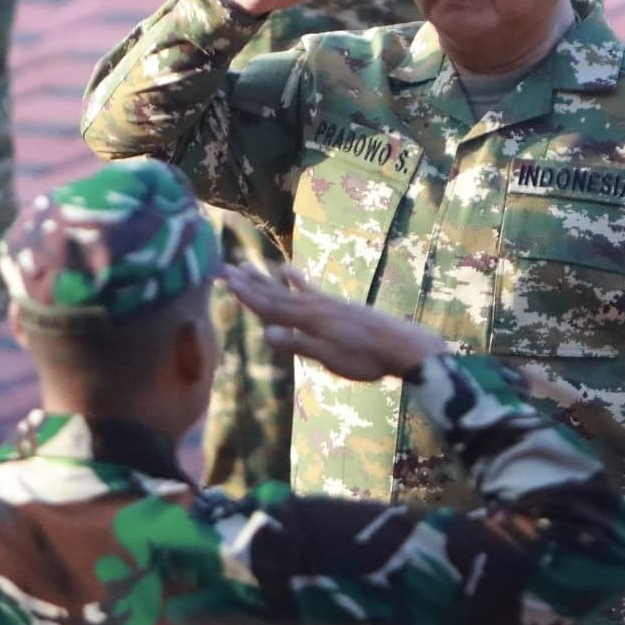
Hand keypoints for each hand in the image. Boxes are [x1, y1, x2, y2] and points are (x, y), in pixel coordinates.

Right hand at [222, 263, 446, 382]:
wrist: (400, 344)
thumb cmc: (365, 358)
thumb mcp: (329, 357)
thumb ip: (298, 344)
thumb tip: (264, 333)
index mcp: (308, 320)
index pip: (270, 306)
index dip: (247, 295)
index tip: (225, 281)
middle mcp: (313, 306)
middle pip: (274, 294)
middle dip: (249, 283)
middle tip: (224, 268)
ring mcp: (324, 304)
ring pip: (287, 290)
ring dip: (265, 279)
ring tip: (246, 266)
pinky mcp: (336, 305)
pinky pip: (309, 288)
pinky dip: (295, 279)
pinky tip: (286, 269)